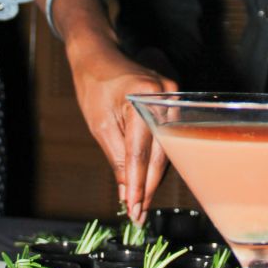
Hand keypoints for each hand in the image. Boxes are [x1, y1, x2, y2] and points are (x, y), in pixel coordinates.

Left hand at [65, 35, 176, 222]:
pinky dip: (158, 156)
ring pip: (167, 146)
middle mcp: (164, 95)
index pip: (142, 154)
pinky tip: (150, 176)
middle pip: (160, 153)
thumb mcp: (100, 124)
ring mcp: (173, 95)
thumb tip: (128, 192)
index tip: (134, 211)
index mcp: (142, 100)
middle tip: (140, 213)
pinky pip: (168, 134)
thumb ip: (118, 158)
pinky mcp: (173, 98)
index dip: (139, 186)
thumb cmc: (93, 85)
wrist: (98, 54)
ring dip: (155, 174)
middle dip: (149, 185)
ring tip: (143, 201)